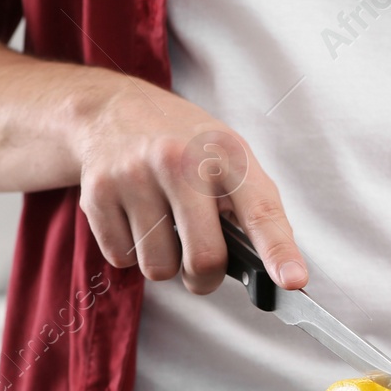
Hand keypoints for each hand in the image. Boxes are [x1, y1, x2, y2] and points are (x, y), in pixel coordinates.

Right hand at [75, 80, 307, 293]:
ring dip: (164, 262)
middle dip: (204, 278)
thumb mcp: (230, 158)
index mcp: (225, 154)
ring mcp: (134, 176)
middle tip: (201, 265)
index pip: (260, 211)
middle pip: (204, 259)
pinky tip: (135, 219)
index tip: (292, 281)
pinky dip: (131, 251)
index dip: (278, 251)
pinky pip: (122, 258)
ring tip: (163, 228)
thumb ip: (255, 209)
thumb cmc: (185, 144)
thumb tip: (279, 271)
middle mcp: (179, 161)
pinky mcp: (97, 193)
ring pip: (158, 267)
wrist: (113, 110)